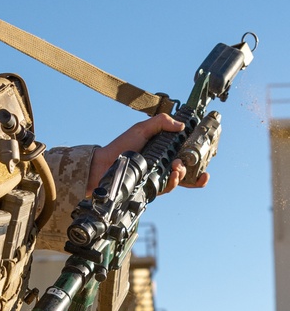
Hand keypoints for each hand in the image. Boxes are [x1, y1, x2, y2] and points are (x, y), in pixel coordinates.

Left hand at [86, 110, 209, 196]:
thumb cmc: (121, 146)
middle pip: (187, 167)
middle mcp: (163, 163)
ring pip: (180, 178)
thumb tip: (180, 125)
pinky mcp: (152, 187)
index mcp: (163, 149)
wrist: (104, 164)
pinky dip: (174, 182)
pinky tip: (174, 176)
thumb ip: (160, 123)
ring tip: (177, 167)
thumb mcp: (142, 129)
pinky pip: (168, 187)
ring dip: (183, 173)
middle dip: (194, 166)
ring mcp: (158, 176)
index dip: (197, 153)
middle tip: (184, 161)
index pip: (185, 152)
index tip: (206, 151)